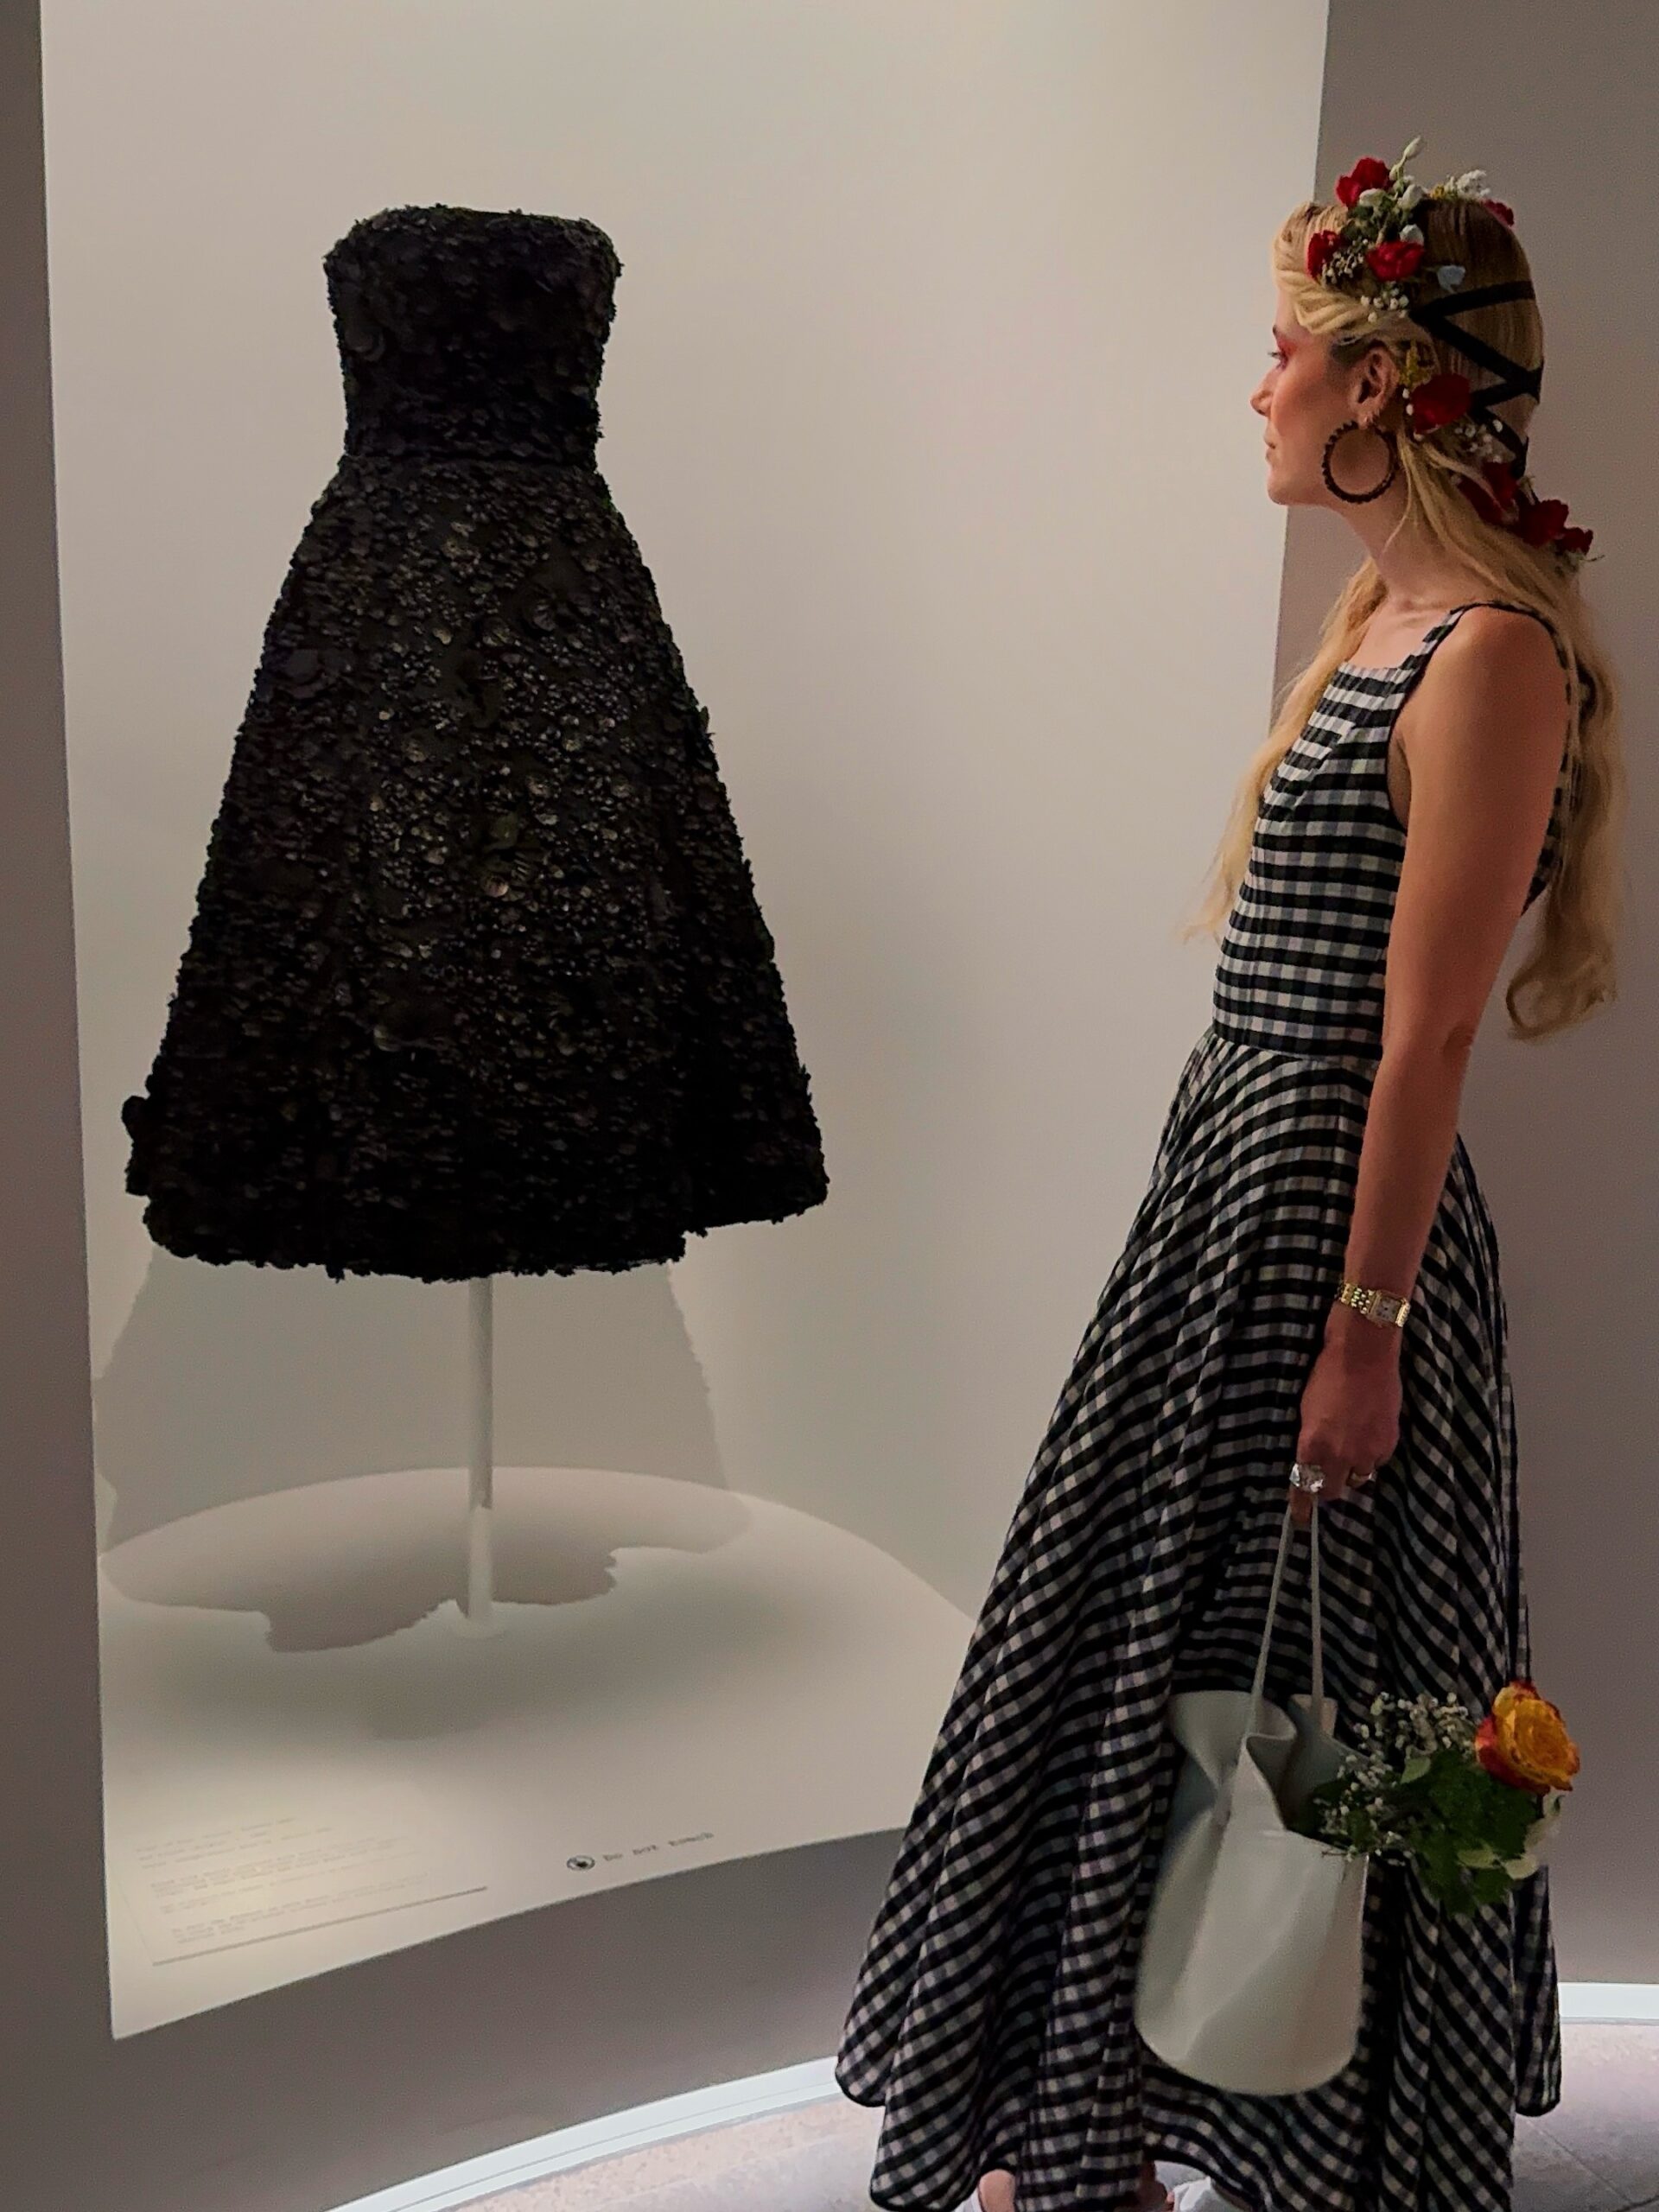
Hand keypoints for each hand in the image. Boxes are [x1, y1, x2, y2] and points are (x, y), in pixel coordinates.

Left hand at [1289, 1313, 1401, 1526]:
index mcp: (1313, 1446)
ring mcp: (1367, 1450)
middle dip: (1327, 1487)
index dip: (1302, 1505)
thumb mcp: (1306, 1411)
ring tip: (1348, 1451)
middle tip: (1325, 1477)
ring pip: (1358, 1477)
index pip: (1305, 1486)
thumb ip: (1311, 1441)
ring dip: (1351, 1470)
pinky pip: (1377, 1461)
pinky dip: (1371, 1455)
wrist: (1364, 1352)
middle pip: (1333, 1490)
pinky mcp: (1389, 1442)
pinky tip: (1366, 1437)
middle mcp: (1340, 1455)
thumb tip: (1313, 1459)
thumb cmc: (1326, 1374)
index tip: (1300, 1519)